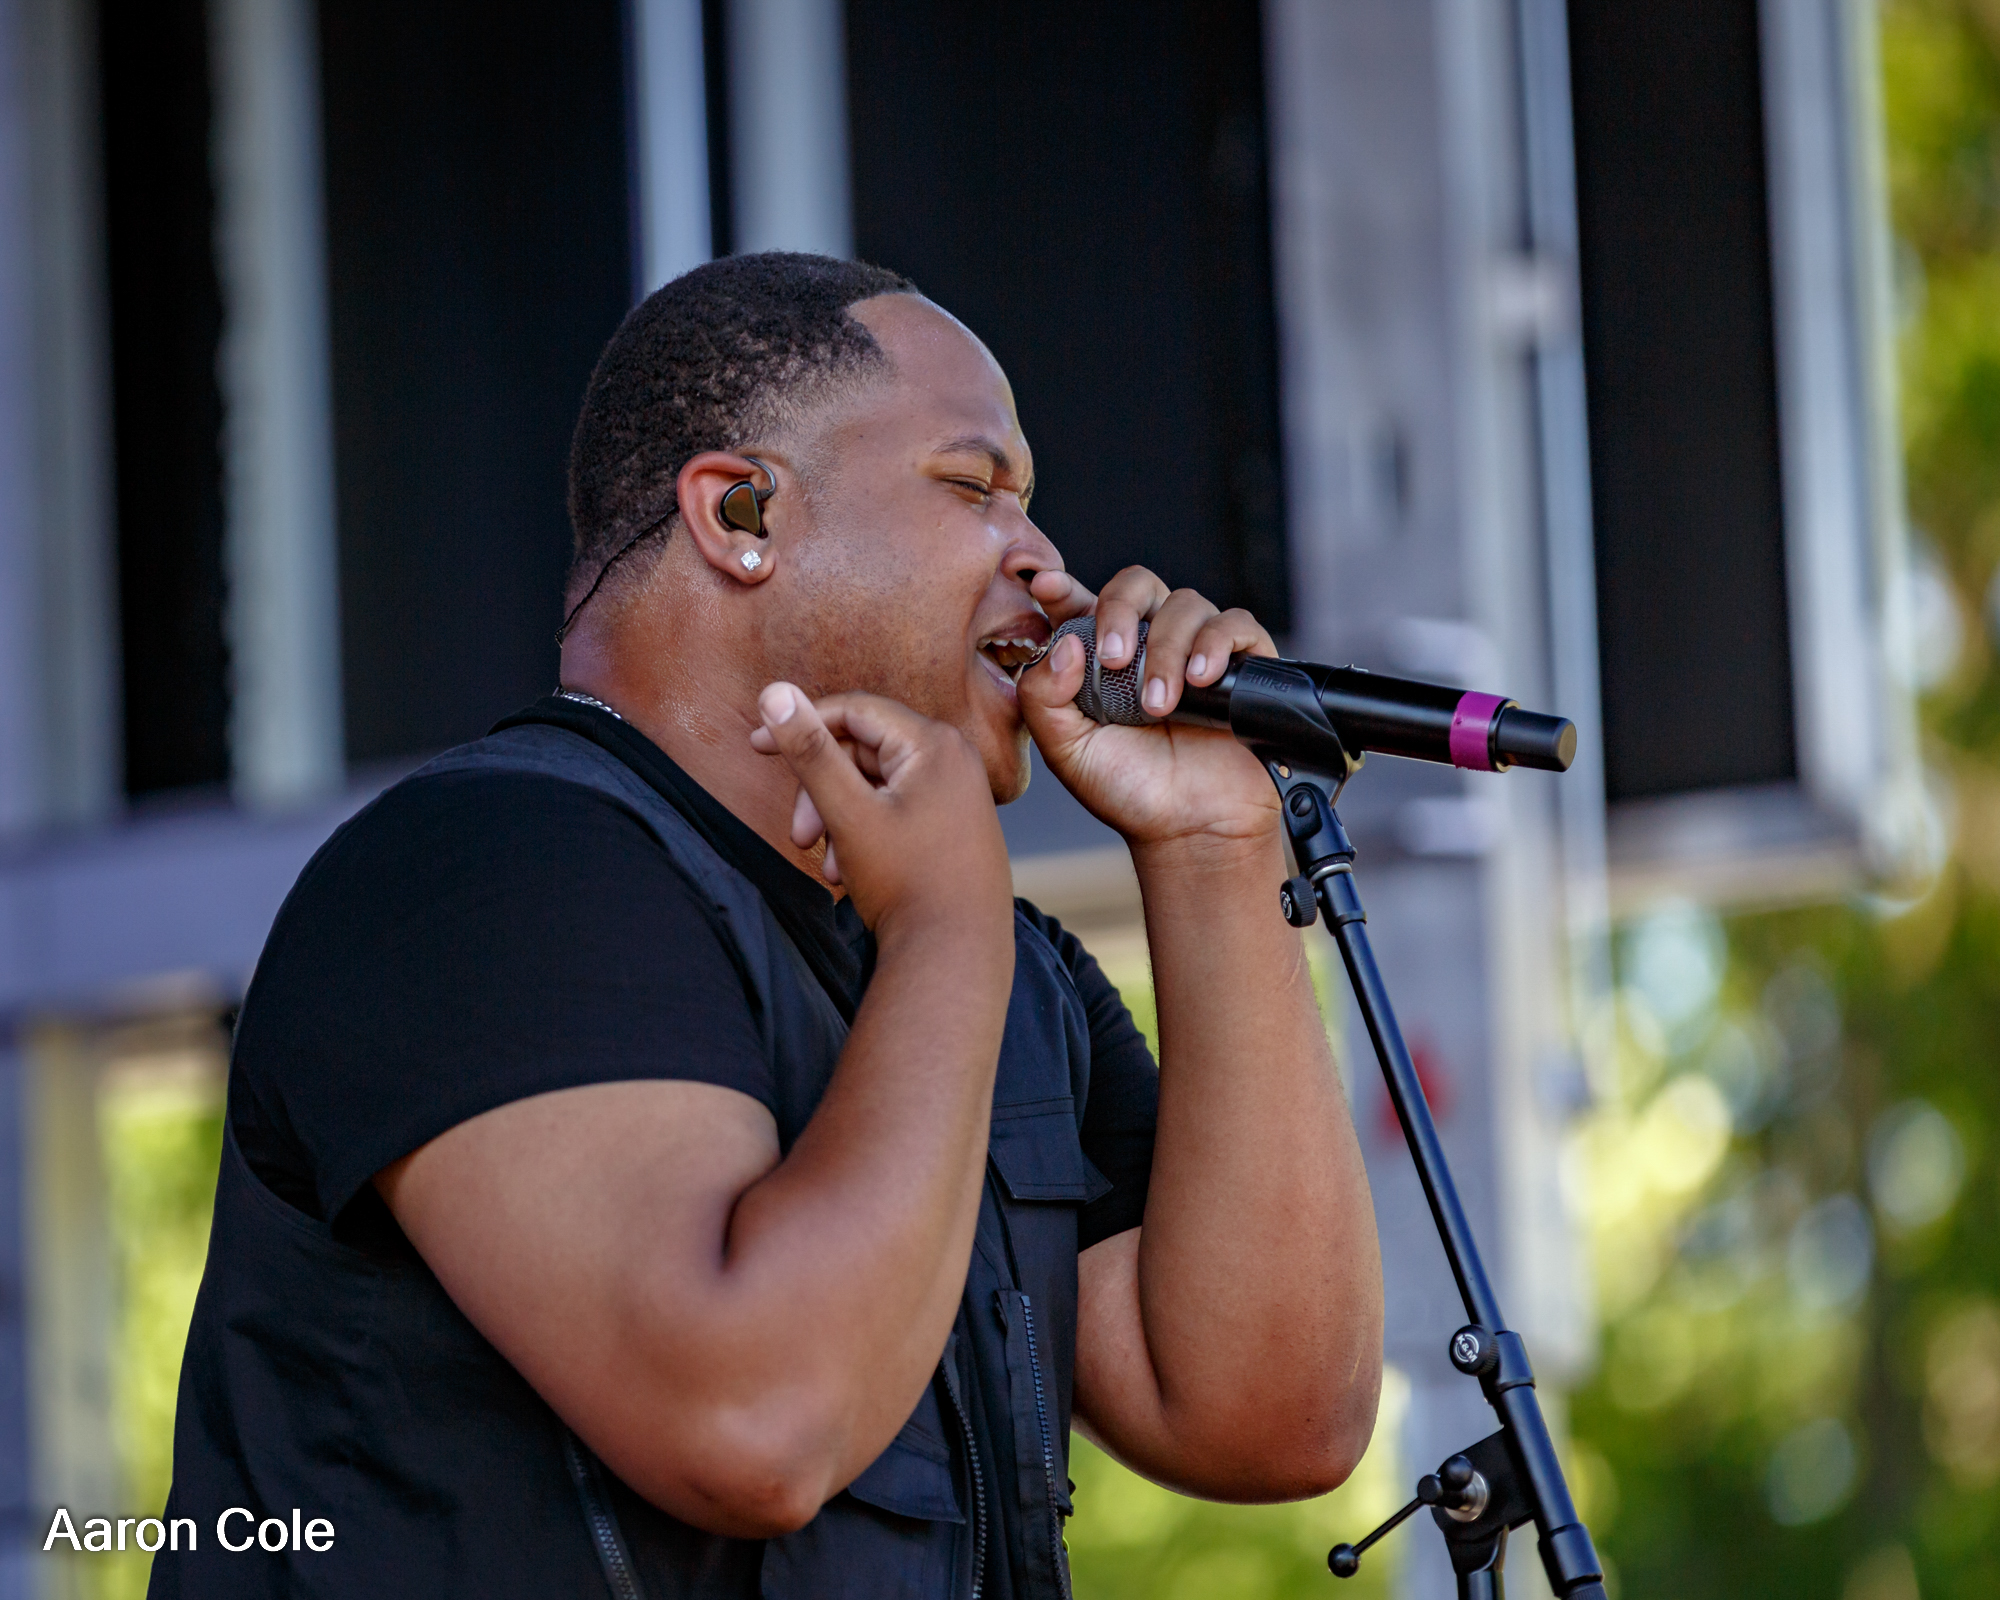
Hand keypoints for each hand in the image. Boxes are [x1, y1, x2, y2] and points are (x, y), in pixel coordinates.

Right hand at [750, 685, 1013, 941]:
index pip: (853, 710)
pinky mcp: (956, 823)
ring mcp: (959, 793)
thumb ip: (809, 750)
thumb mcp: (846, 812)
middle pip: (863, 751)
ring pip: (877, 785)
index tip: (756, 745)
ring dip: (839, 817)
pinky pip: (898, 809)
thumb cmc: (907, 883)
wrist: (957, 955)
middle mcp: (954, 758)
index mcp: (934, 743)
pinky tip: (848, 872)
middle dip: (821, 790)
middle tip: (798, 835)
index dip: (801, 724)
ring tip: (825, 864)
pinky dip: (865, 831)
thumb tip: (774, 692)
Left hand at [1018, 567, 1280, 850]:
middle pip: (1137, 585)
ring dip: (1167, 649)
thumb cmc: (1128, 791)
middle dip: (1120, 610)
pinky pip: (1236, 624)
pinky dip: (1216, 643)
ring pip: (1186, 603)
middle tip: (1113, 660)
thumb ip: (1043, 697)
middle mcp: (1149, 644)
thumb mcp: (1066, 749)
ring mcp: (1197, 651)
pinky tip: (1201, 680)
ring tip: (1159, 705)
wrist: (1188, 830)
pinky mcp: (1242, 664)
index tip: (1045, 586)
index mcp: (1102, 658)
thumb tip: (1064, 643)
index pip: (1081, 602)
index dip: (1063, 587)